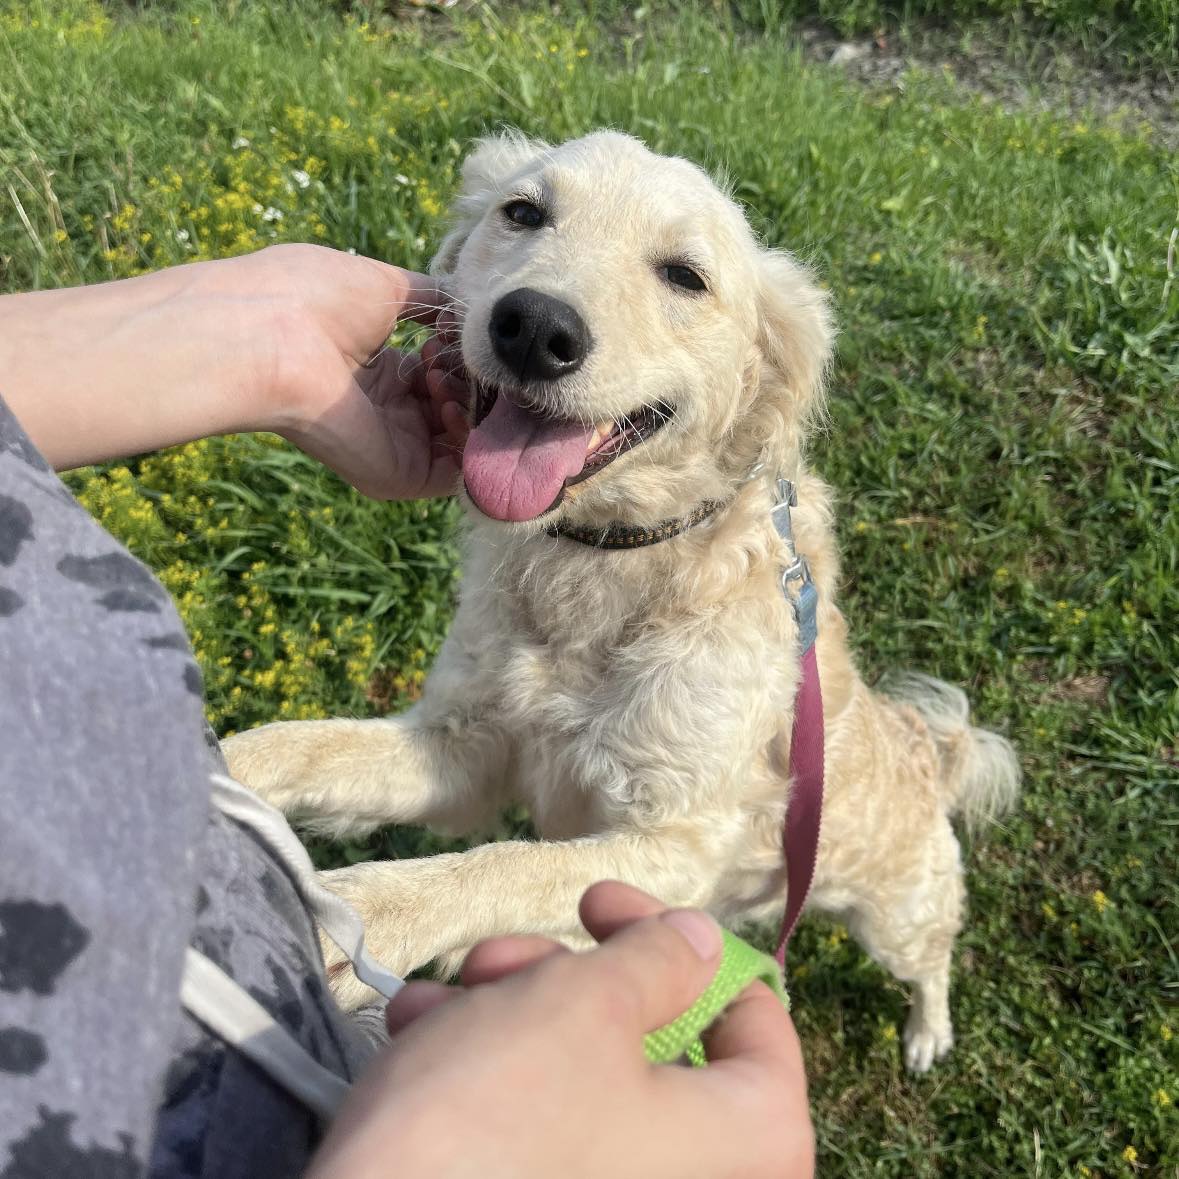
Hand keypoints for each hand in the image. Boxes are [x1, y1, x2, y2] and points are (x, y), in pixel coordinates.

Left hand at [241, 244, 469, 498]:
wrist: (274, 335)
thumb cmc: (316, 299)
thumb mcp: (385, 285)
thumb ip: (433, 299)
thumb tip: (469, 308)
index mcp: (377, 370)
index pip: (438, 375)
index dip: (457, 355)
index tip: (453, 334)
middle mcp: (384, 412)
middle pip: (453, 409)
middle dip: (466, 382)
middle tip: (447, 358)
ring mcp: (391, 446)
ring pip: (460, 442)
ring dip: (468, 408)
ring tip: (441, 378)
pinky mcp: (396, 474)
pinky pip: (453, 475)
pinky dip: (467, 443)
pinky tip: (449, 407)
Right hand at [308, 883, 813, 1178]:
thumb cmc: (502, 1113)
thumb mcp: (587, 1005)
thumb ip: (658, 959)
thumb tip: (702, 942)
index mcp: (749, 1142)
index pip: (757, 1021)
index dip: (678, 945)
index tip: (601, 907)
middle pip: (653, 1042)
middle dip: (563, 978)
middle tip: (499, 955)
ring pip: (583, 1076)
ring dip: (505, 1015)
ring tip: (441, 998)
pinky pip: (541, 1131)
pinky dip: (485, 1076)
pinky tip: (417, 1038)